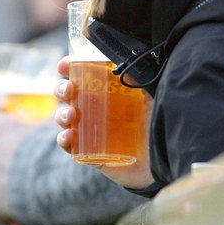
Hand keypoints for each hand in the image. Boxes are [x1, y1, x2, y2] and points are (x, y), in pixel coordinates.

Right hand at [53, 56, 155, 189]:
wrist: (162, 159)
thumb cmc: (154, 125)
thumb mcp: (148, 100)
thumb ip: (137, 82)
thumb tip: (123, 65)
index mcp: (104, 93)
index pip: (81, 77)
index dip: (69, 69)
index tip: (64, 65)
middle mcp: (93, 111)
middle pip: (67, 96)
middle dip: (61, 89)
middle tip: (68, 90)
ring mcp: (89, 132)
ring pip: (64, 119)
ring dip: (62, 115)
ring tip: (71, 115)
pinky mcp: (89, 153)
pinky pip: (69, 146)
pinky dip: (64, 140)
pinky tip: (69, 135)